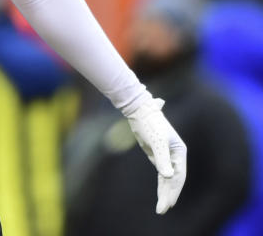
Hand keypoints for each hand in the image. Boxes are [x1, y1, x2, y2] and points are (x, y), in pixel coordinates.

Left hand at [123, 95, 186, 213]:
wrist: (140, 111)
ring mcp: (167, 157)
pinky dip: (161, 185)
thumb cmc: (150, 124)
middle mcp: (175, 156)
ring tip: (162, 208)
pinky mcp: (157, 156)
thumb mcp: (156, 142)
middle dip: (169, 195)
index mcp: (179, 152)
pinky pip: (161, 175)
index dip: (174, 190)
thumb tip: (168, 176)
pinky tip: (161, 195)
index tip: (168, 203)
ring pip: (167, 179)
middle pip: (174, 180)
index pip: (178, 176)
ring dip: (165, 193)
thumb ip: (162, 159)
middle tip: (162, 210)